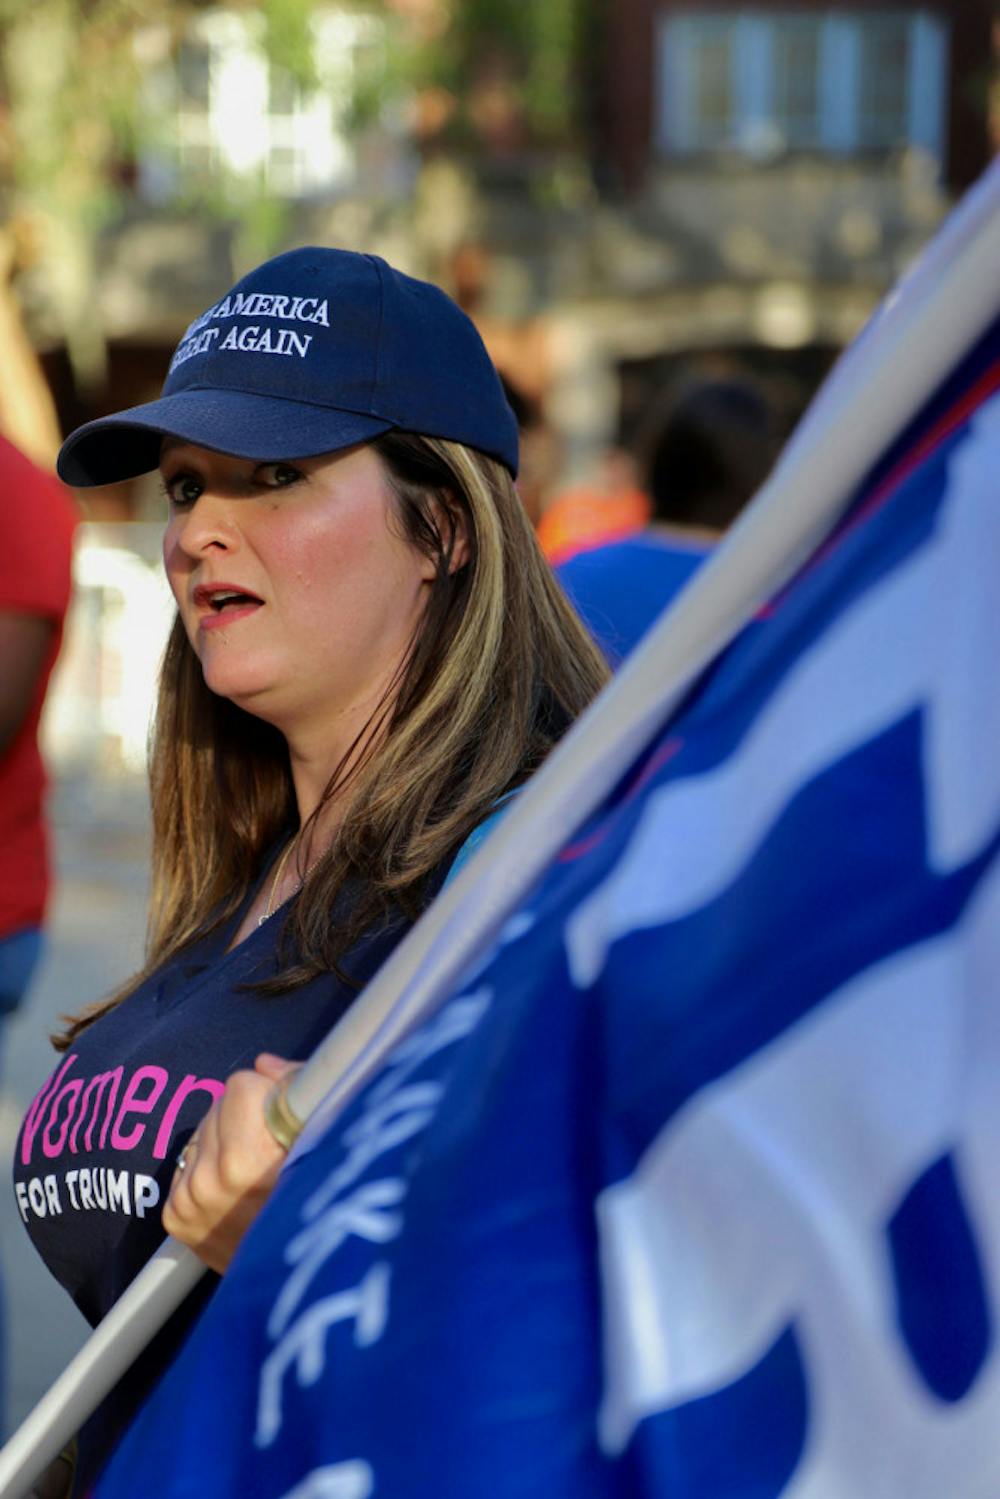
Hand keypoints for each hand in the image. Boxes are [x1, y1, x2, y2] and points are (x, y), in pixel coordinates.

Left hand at [162, 1053, 299, 1273]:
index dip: (267, 1094)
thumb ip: (297, 1091)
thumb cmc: (320, 1207)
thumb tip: (265, 1063)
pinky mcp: (175, 1218)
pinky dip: (208, 1170)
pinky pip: (189, 1166)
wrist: (297, 1282)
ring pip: (202, 1133)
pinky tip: (235, 1191)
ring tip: (254, 1173)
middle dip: (245, 1117)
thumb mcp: (325, 1144)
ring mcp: (188, 1201)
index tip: (284, 1117)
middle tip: (271, 1148)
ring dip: (224, 1142)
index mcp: (245, 1159)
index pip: (240, 1085)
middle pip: (219, 1106)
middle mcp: (209, 1180)